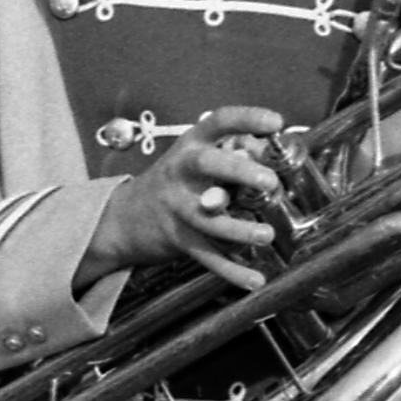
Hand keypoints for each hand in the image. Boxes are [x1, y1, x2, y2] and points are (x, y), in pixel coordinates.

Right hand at [77, 109, 296, 292]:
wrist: (124, 218)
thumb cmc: (179, 182)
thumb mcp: (197, 158)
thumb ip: (235, 156)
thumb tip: (276, 152)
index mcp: (192, 145)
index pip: (219, 122)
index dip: (247, 119)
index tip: (276, 123)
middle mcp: (182, 172)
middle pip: (208, 166)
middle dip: (238, 171)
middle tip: (269, 181)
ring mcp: (178, 206)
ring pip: (208, 218)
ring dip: (238, 228)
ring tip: (266, 235)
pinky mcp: (179, 238)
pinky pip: (207, 256)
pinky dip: (231, 271)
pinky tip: (255, 280)